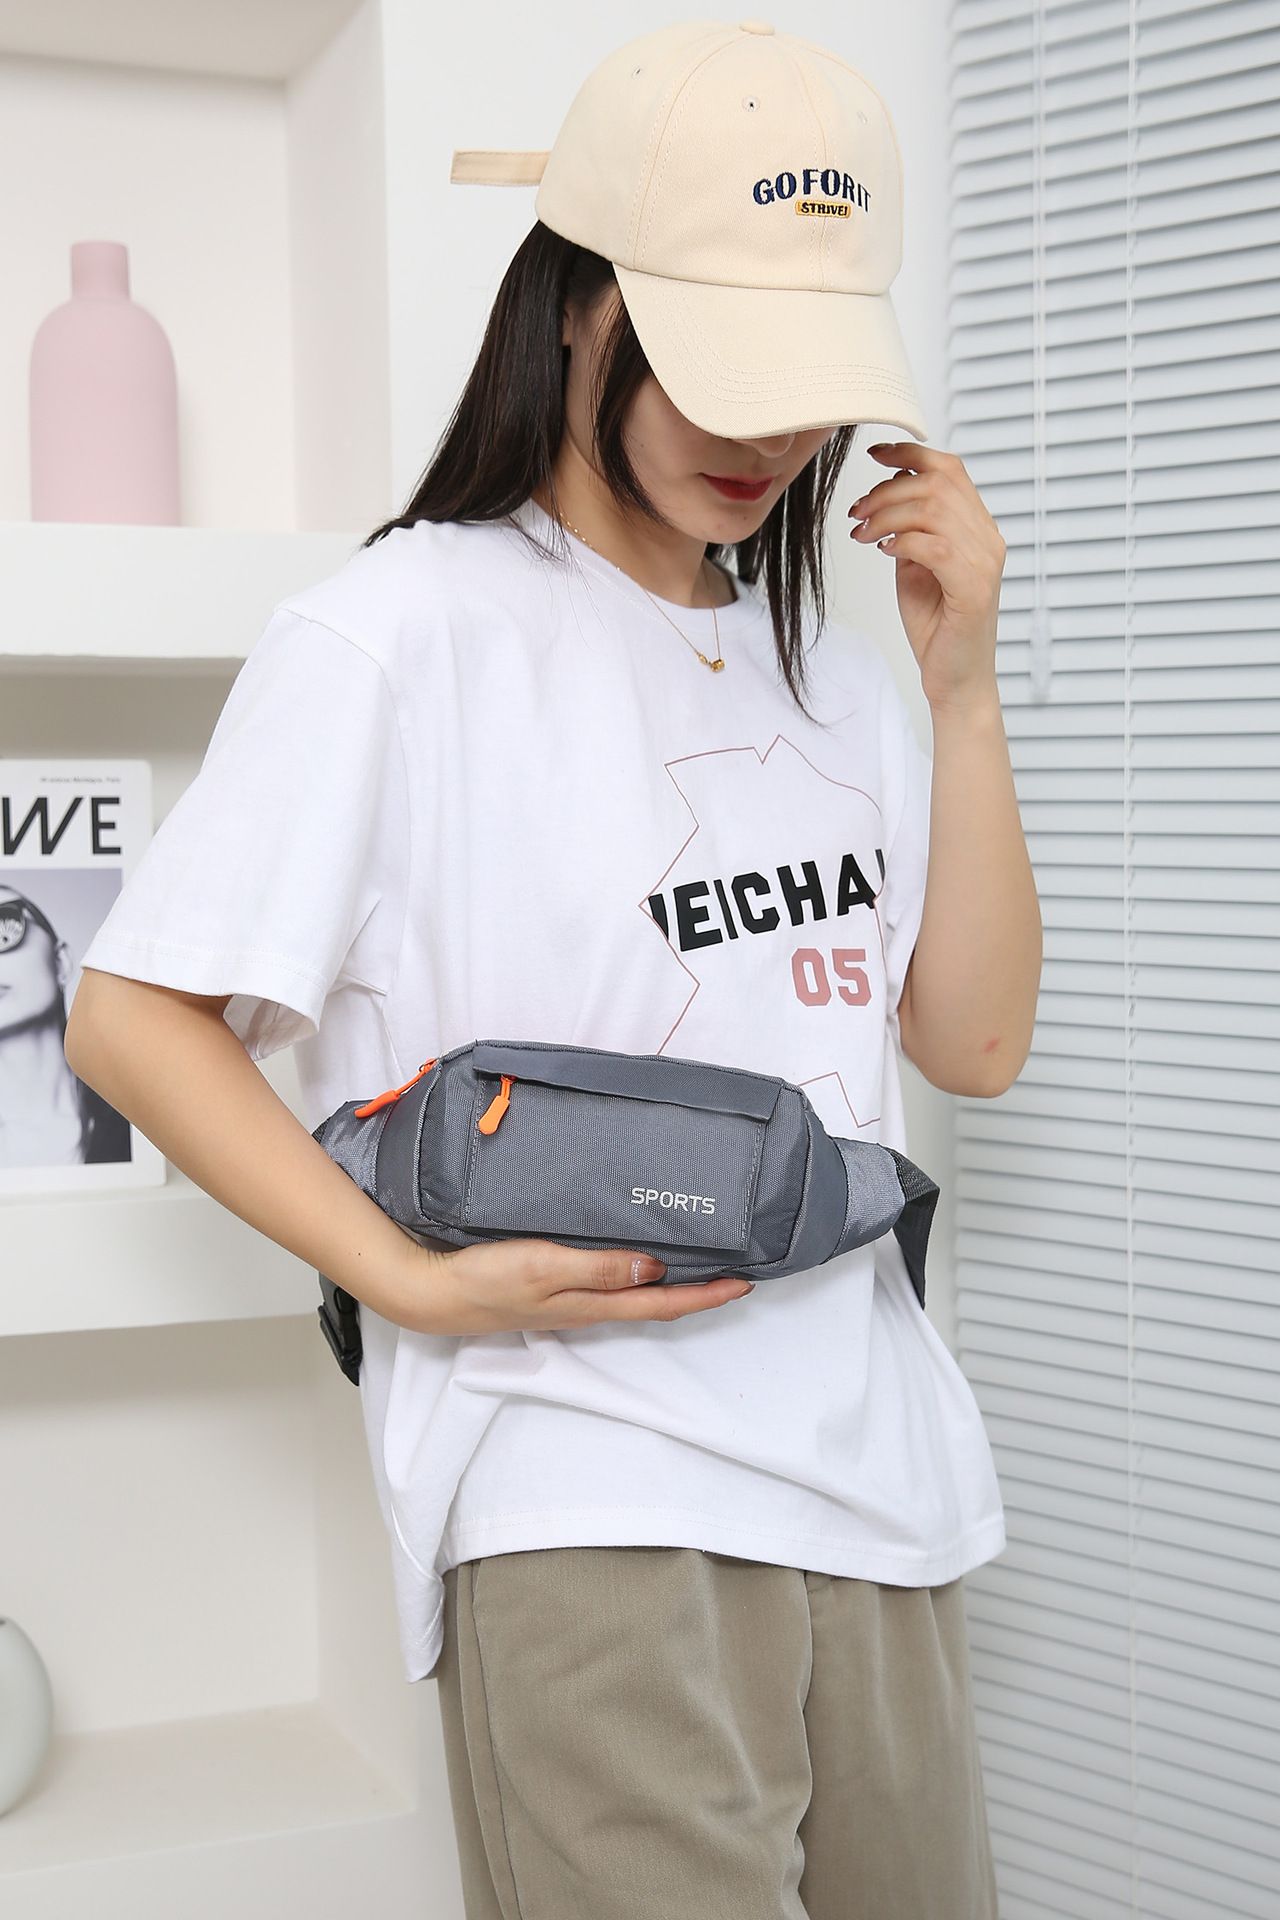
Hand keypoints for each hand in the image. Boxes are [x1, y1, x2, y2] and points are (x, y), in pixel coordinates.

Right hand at [373, 1236, 752, 1336]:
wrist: (433, 1292)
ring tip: (700, 1262)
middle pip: (657, 1302)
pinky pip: (608, 1283)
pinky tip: (637, 1257)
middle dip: (700, 1290)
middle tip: (737, 1269)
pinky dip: (635, 1273)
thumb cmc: (485, 1280)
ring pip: (635, 1294)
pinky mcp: (553, 1288)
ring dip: (670, 1283)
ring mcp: (570, 1301)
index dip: (707, 1294)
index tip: (745, 1280)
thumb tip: (656, 1269)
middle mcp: (589, 1307)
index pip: (664, 1302)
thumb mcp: (545, 1268)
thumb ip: (600, 1269)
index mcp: (593, 1305)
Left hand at [849, 444, 1005, 714]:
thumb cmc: (937, 627)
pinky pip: (934, 546)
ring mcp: (984, 563)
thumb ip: (911, 530)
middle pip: (938, 483)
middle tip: (857, 511)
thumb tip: (889, 495)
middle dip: (888, 489)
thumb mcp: (915, 567)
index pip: (951, 470)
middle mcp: (988, 540)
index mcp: (978, 529)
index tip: (875, 455)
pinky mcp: (972, 589)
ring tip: (862, 533)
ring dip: (887, 515)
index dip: (911, 453)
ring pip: (933, 510)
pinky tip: (883, 551)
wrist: (955, 679)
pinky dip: (901, 541)